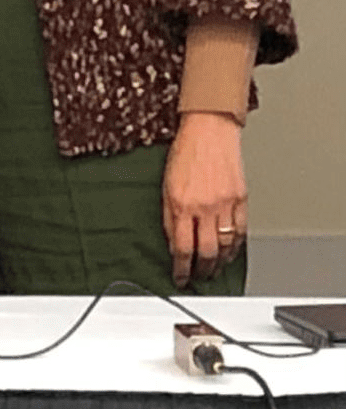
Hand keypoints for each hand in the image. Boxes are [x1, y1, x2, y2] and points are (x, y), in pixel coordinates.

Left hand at [164, 111, 246, 287]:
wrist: (208, 131)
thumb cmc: (185, 154)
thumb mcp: (166, 186)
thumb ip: (169, 216)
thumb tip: (173, 242)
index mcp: (181, 204)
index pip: (182, 247)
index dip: (181, 268)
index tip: (180, 278)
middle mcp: (204, 207)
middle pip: (207, 251)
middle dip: (202, 270)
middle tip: (200, 277)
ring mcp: (226, 204)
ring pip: (227, 245)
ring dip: (221, 261)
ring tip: (215, 268)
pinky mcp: (242, 199)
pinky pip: (241, 230)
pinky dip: (236, 245)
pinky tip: (231, 251)